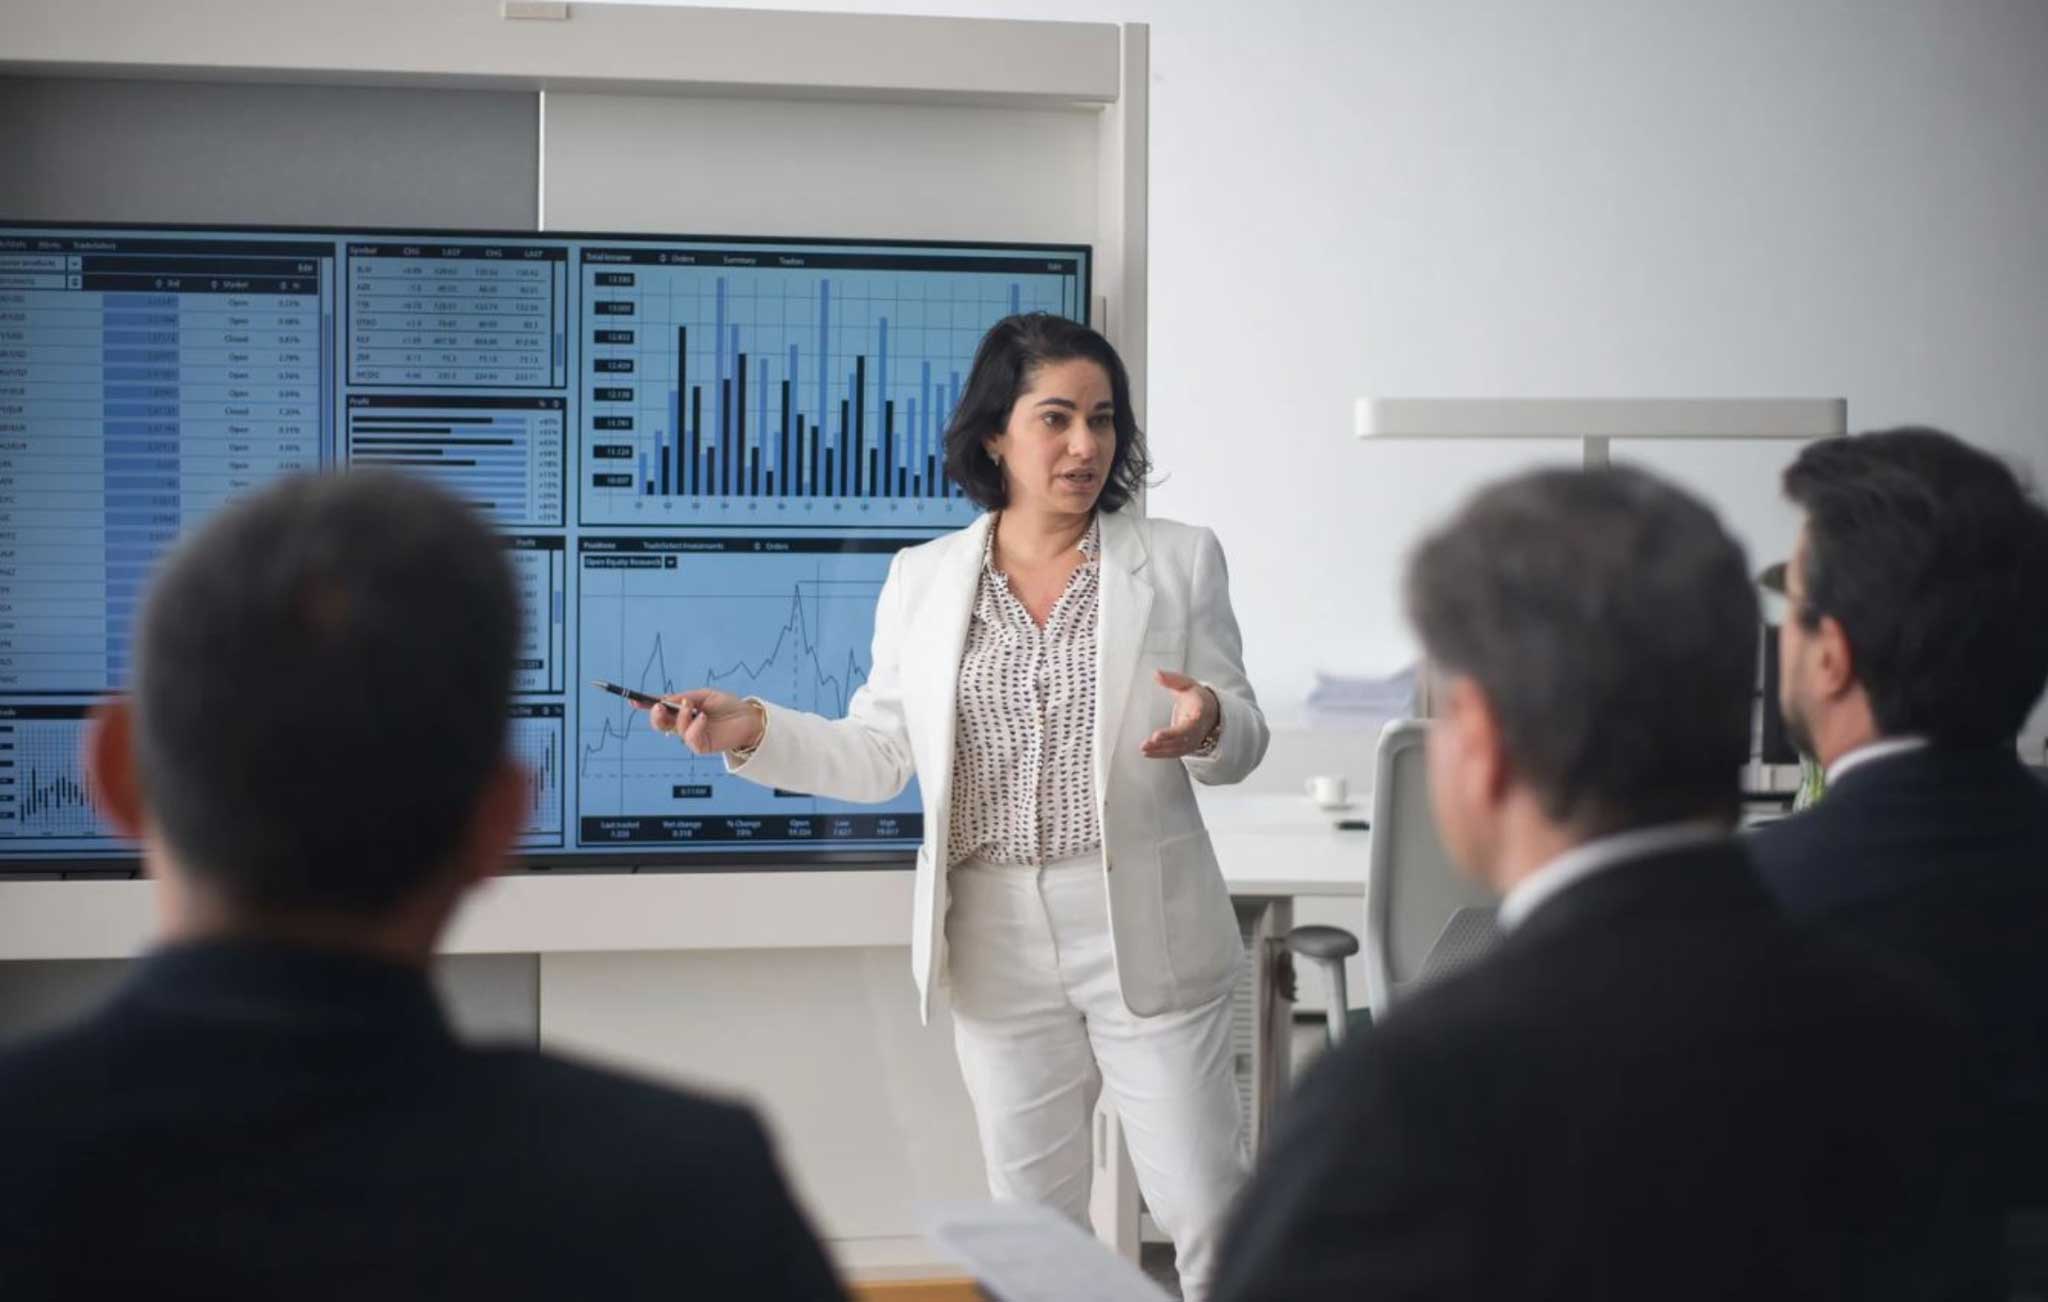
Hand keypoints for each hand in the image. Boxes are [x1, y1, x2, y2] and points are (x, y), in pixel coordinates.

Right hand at [639, 688, 763, 755]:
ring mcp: (692, 737)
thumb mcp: (704, 696)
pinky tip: (703, 718)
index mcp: (682, 712)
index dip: (645, 705)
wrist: (749, 718)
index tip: (633, 700)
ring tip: (693, 706)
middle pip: (660, 724)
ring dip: (681, 716)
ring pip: (675, 730)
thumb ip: (685, 698)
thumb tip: (665, 700)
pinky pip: (691, 738)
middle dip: (656, 715)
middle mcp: (684, 725)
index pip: (660, 710)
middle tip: (659, 706)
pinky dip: (694, 726)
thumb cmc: (728, 706)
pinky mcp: (701, 746)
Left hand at [1141, 670, 1219, 759]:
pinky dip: (1160, 754)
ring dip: (1159, 750)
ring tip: (1143, 748)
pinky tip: (1147, 753)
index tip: (1159, 734)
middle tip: (1148, 742)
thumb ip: (1172, 679)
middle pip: (1181, 739)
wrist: (1211, 710)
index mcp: (1200, 712)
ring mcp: (1194, 740)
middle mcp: (1198, 729)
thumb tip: (1157, 674)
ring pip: (1177, 749)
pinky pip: (1174, 753)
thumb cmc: (1197, 696)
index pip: (1188, 725)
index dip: (1174, 732)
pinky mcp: (1188, 746)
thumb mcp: (1187, 684)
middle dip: (1164, 742)